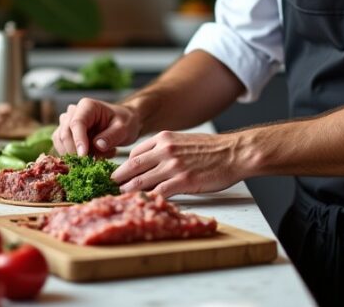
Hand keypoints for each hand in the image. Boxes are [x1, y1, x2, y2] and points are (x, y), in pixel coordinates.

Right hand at [53, 98, 141, 157]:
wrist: (123, 124)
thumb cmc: (124, 122)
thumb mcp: (124, 128)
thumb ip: (112, 136)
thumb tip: (98, 145)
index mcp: (87, 106)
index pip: (76, 123)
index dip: (78, 140)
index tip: (83, 156)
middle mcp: (73, 113)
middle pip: (65, 133)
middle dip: (76, 151)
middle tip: (95, 161)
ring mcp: (67, 124)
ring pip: (61, 142)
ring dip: (76, 155)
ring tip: (100, 156)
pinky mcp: (66, 136)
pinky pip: (62, 148)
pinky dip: (74, 157)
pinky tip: (94, 156)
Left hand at [112, 130, 246, 197]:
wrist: (234, 153)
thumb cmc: (213, 149)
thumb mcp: (184, 140)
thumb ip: (166, 148)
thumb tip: (152, 160)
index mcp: (164, 138)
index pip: (136, 152)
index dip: (125, 165)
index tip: (118, 174)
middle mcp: (165, 150)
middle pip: (133, 166)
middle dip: (119, 178)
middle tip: (109, 187)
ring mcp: (173, 166)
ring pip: (141, 181)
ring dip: (129, 191)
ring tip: (121, 197)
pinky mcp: (182, 181)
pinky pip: (158, 192)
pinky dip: (148, 199)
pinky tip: (144, 204)